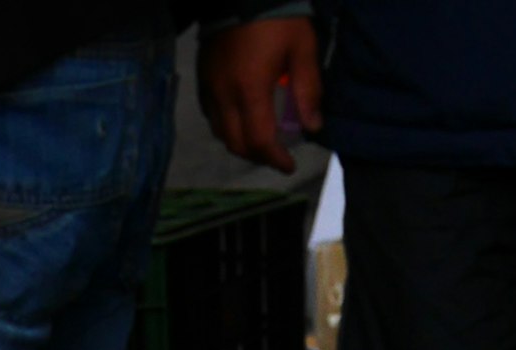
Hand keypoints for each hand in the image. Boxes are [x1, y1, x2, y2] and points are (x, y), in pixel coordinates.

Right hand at [199, 19, 322, 172]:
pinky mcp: (203, 78)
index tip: (290, 165)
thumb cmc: (277, 19)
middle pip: (236, 143)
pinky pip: (211, 114)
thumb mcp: (302, 48)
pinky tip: (241, 119)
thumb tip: (313, 126)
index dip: (275, 159)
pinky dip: (226, 125)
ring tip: (260, 140)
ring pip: (220, 132)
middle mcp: (224, 94)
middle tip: (277, 156)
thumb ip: (308, 89)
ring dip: (240, 143)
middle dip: (258, 156)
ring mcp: (210, 87)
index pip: (259, 140)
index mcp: (250, 89)